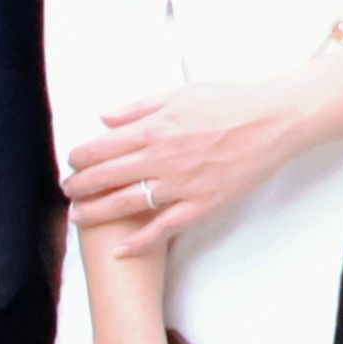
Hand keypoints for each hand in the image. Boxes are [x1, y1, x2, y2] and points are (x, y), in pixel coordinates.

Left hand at [63, 75, 320, 253]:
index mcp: (154, 127)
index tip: (73, 162)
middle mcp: (161, 158)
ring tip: (79, 216)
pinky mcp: (202, 204)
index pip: (100, 147)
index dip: (79, 157)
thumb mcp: (180, 93)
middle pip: (105, 177)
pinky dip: (139, 242)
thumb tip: (104, 119)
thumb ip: (139, 107)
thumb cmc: (231, 102)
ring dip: (96, 212)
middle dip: (79, 186)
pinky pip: (163, 228)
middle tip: (68, 191)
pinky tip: (120, 250)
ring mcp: (180, 184)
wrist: (274, 121)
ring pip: (125, 204)